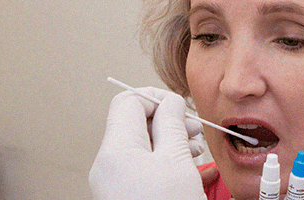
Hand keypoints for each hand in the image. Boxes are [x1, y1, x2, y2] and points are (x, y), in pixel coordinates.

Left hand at [89, 87, 206, 198]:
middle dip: (168, 121)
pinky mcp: (123, 193)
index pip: (129, 101)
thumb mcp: (177, 161)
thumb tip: (170, 102)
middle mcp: (109, 165)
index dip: (158, 97)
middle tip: (193, 129)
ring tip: (194, 151)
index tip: (180, 106)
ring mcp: (114, 181)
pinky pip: (142, 167)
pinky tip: (186, 167)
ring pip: (142, 147)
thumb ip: (172, 124)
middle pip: (136, 124)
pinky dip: (164, 161)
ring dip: (170, 142)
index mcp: (116, 150)